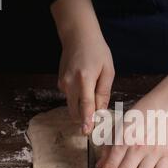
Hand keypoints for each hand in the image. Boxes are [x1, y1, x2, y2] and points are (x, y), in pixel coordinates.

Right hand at [52, 0, 114, 134]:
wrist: (77, 36)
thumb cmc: (97, 51)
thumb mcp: (107, 70)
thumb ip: (104, 91)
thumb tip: (101, 110)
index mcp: (85, 78)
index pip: (86, 104)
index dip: (87, 120)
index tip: (87, 132)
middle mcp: (71, 82)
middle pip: (76, 110)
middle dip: (84, 121)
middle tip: (93, 128)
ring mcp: (63, 83)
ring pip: (72, 106)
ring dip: (81, 111)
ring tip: (92, 109)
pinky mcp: (60, 83)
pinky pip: (70, 98)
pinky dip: (78, 100)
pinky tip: (85, 91)